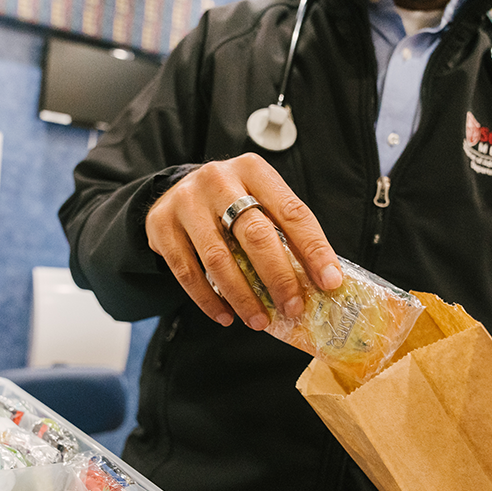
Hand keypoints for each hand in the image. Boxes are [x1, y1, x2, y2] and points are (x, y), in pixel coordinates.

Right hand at [145, 153, 342, 329]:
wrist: (175, 190)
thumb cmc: (230, 202)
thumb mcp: (258, 201)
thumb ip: (284, 232)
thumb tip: (321, 281)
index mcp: (253, 170)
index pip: (292, 212)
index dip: (314, 250)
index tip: (330, 282)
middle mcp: (218, 179)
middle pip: (255, 234)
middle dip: (278, 277)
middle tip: (292, 308)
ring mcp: (186, 201)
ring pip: (218, 258)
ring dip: (242, 296)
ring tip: (259, 320)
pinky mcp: (161, 225)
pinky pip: (186, 271)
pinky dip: (208, 299)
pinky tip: (226, 317)